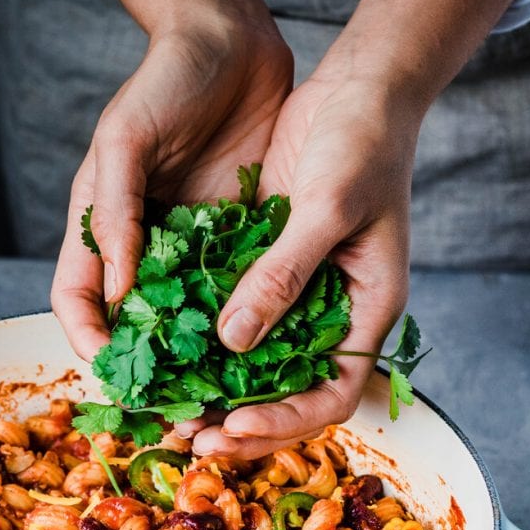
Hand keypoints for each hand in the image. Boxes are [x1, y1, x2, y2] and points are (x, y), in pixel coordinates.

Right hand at [51, 12, 292, 361]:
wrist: (233, 40)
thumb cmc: (165, 82)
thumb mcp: (127, 141)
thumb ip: (114, 212)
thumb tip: (114, 290)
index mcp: (101, 225)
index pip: (77, 297)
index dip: (84, 335)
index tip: (107, 367)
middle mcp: (142, 245)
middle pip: (131, 321)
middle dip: (143, 364)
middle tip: (165, 398)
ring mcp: (189, 245)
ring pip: (184, 316)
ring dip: (194, 354)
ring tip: (215, 389)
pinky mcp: (235, 238)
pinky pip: (234, 289)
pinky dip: (240, 319)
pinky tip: (258, 343)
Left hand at [181, 70, 420, 457]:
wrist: (357, 89)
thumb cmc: (363, 143)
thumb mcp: (327, 208)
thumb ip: (283, 275)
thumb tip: (234, 343)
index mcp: (366, 313)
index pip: (332, 396)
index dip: (284, 423)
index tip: (231, 426)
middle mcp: (331, 317)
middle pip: (288, 397)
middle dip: (239, 425)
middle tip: (186, 439)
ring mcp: (296, 297)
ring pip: (255, 368)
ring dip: (214, 393)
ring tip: (167, 411)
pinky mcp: (263, 271)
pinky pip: (232, 321)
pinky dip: (202, 343)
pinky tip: (163, 354)